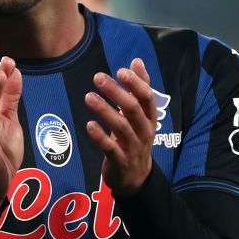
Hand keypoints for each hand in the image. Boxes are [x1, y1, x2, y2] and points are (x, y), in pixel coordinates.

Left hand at [84, 58, 155, 197]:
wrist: (136, 177)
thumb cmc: (136, 138)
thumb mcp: (141, 115)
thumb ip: (139, 88)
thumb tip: (137, 61)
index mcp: (150, 118)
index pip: (147, 98)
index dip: (135, 84)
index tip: (121, 71)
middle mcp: (144, 132)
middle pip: (133, 109)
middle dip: (116, 92)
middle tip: (98, 77)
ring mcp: (133, 147)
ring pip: (121, 127)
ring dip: (104, 110)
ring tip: (88, 97)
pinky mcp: (120, 161)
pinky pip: (111, 148)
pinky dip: (100, 136)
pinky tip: (89, 125)